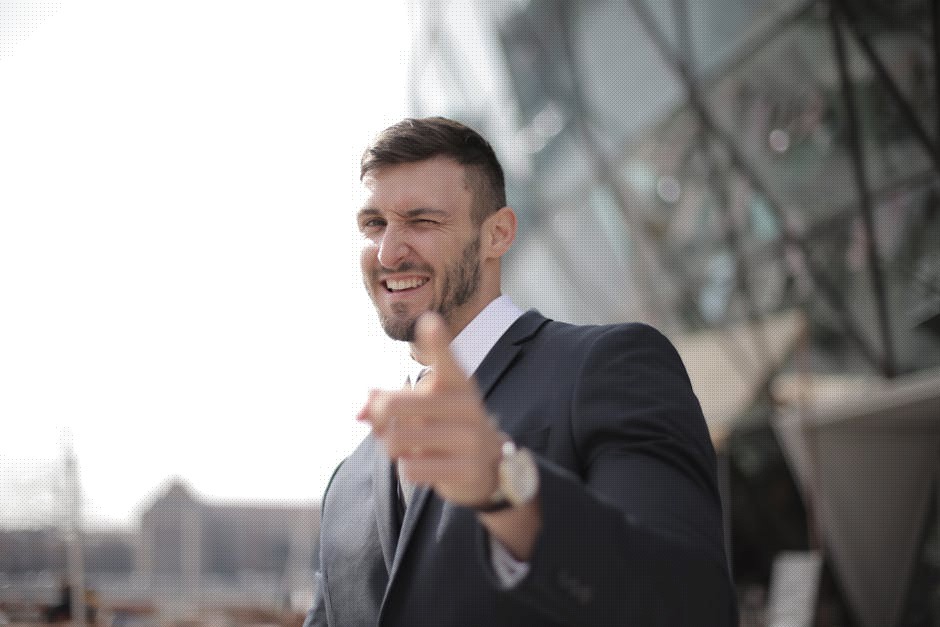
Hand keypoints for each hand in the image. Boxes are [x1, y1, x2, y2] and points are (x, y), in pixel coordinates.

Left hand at [357, 312, 506, 506]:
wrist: (488, 466)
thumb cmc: (446, 427)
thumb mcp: (425, 407)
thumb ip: (389, 402)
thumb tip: (361, 412)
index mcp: (457, 383)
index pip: (445, 359)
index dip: (436, 340)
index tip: (429, 320)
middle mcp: (466, 406)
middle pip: (393, 405)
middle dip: (378, 419)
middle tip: (383, 426)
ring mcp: (470, 438)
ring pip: (397, 439)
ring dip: (392, 448)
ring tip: (407, 448)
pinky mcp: (467, 469)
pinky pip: (411, 468)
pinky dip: (408, 468)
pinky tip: (425, 466)